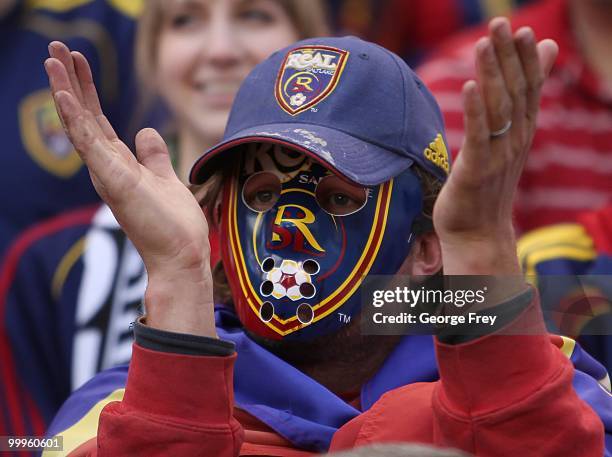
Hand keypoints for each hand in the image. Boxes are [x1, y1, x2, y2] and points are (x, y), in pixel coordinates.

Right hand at [45, 42, 216, 336]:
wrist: (181, 254)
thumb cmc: (173, 223)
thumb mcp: (165, 177)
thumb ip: (153, 155)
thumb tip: (146, 131)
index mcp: (118, 164)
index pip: (97, 120)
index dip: (87, 91)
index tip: (78, 61)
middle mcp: (107, 166)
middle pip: (84, 116)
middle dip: (71, 81)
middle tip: (56, 48)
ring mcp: (107, 173)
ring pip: (80, 124)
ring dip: (66, 90)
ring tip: (53, 58)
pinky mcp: (113, 179)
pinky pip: (89, 143)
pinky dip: (75, 118)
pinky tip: (64, 93)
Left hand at [433, 18, 557, 275]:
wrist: (478, 233)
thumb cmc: (489, 185)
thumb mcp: (507, 145)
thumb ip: (519, 109)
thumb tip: (539, 75)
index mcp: (521, 134)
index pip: (528, 90)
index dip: (525, 60)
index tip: (521, 29)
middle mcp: (514, 142)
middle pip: (514, 93)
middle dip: (508, 58)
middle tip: (502, 24)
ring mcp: (496, 157)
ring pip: (497, 109)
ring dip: (491, 75)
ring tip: (485, 43)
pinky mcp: (474, 172)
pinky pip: (476, 137)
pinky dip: (475, 111)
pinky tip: (471, 86)